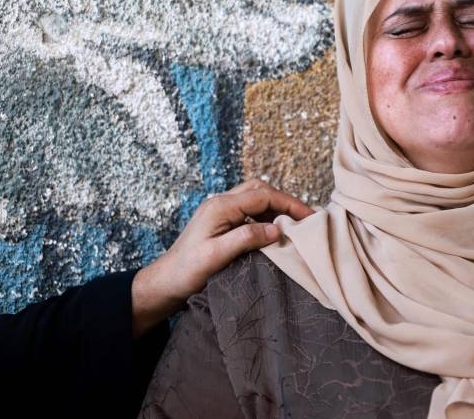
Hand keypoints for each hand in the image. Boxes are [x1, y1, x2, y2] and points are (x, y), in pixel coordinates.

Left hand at [131, 180, 314, 336]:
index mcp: (220, 207)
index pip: (262, 196)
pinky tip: (274, 231)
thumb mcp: (217, 256)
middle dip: (285, 201)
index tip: (309, 217)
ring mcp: (220, 211)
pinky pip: (249, 210)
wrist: (165, 282)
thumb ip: (246, 238)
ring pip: (255, 198)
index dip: (289, 204)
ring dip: (276, 207)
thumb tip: (276, 229)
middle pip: (260, 190)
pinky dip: (266, 216)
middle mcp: (220, 203)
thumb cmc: (187, 271)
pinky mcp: (221, 221)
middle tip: (304, 218)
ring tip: (293, 224)